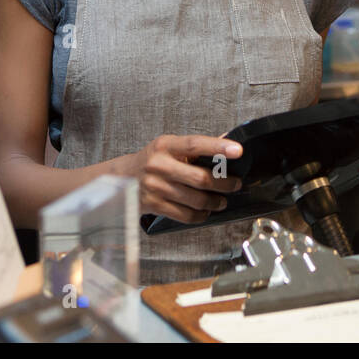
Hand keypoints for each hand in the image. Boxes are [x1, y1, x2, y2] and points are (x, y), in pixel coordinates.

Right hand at [125, 134, 243, 223]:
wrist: (121, 178)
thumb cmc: (151, 160)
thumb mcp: (168, 146)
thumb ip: (194, 147)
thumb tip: (226, 142)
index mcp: (165, 145)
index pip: (195, 144)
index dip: (218, 147)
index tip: (238, 150)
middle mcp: (159, 165)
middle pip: (200, 178)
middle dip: (225, 183)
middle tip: (235, 184)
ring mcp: (156, 187)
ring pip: (196, 200)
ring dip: (215, 202)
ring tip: (222, 200)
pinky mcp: (155, 206)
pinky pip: (186, 215)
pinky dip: (201, 215)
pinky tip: (205, 211)